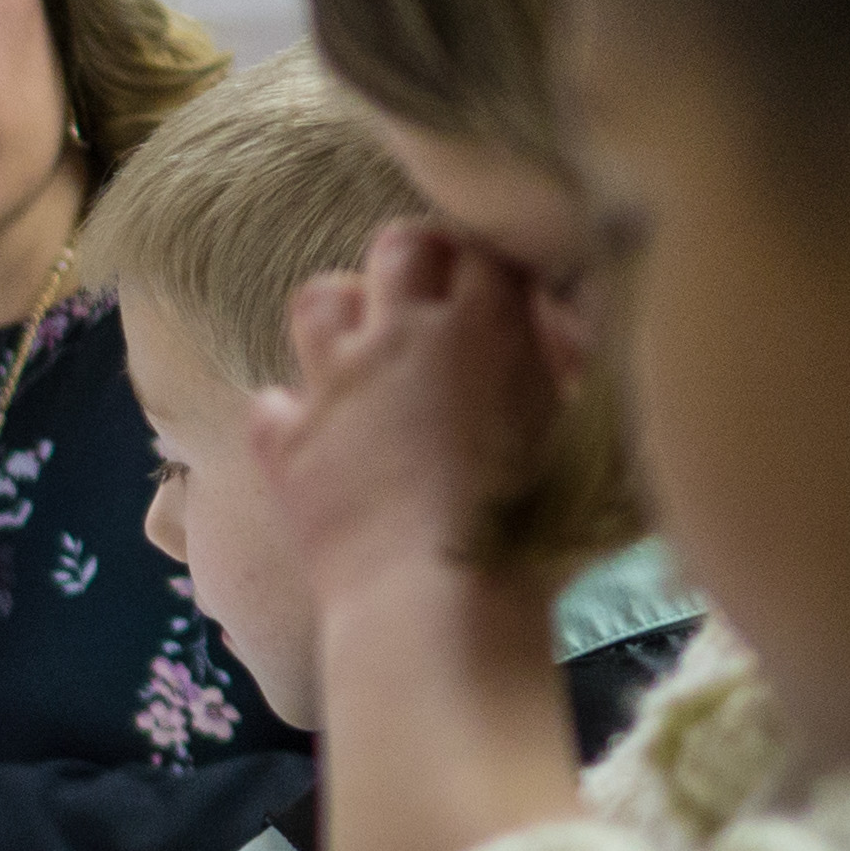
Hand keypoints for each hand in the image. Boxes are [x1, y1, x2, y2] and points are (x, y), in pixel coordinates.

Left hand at [251, 225, 571, 601]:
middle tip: (427, 300)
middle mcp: (401, 335)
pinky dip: (289, 419)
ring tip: (362, 354)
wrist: (437, 604)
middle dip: (414, 260)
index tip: (491, 287)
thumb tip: (553, 335)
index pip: (481, 247)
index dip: (485, 261)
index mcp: (485, 327)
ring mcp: (335, 384)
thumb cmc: (532, 533)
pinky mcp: (285, 441)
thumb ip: (562, 372)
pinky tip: (313, 442)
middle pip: (398, 246)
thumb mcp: (578, 438)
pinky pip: (271, 402)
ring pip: (319, 299)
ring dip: (342, 318)